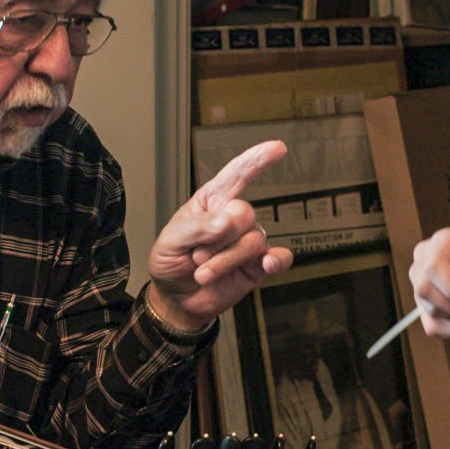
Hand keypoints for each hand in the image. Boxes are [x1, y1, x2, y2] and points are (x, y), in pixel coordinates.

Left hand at [145, 140, 292, 329]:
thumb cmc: (171, 263)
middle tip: (197, 255)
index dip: (256, 160)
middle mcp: (233, 218)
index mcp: (211, 202)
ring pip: (252, 241)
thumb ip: (197, 227)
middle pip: (243, 214)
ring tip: (203, 273)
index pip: (236, 175)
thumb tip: (230, 220)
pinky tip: (267, 264)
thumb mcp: (170, 241)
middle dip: (217, 239)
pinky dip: (276, 260)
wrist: (176, 300)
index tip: (277, 148)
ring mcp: (247, 241)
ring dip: (223, 262)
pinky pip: (279, 258)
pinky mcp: (258, 265)